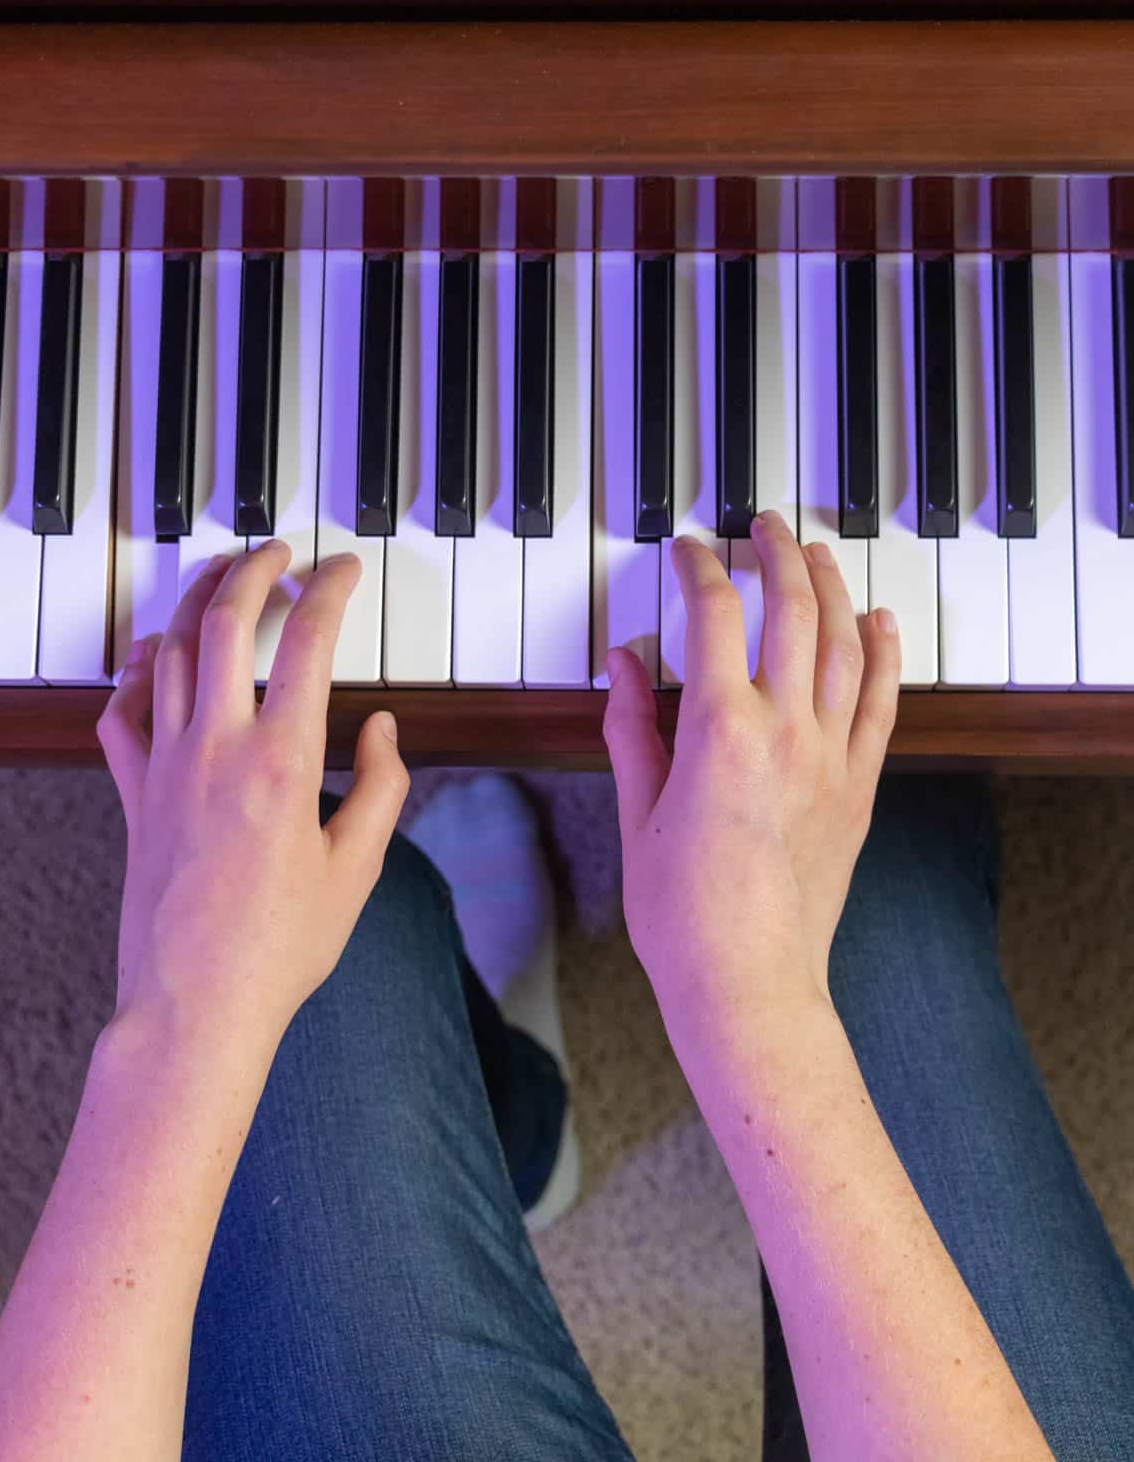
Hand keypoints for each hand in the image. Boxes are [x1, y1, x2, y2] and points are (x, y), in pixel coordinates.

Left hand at [97, 543, 408, 1059]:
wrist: (195, 1005)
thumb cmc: (280, 947)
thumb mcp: (358, 868)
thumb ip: (381, 786)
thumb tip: (380, 729)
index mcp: (281, 760)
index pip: (308, 639)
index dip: (331, 588)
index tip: (344, 568)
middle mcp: (216, 746)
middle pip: (224, 619)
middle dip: (253, 567)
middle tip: (278, 551)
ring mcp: (166, 765)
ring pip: (171, 651)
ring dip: (197, 601)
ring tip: (222, 579)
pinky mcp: (134, 794)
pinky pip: (121, 712)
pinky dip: (137, 672)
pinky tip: (154, 656)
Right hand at [602, 511, 899, 1037]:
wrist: (748, 982)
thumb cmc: (682, 913)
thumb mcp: (636, 812)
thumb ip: (632, 727)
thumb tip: (623, 663)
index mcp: (719, 731)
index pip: (715, 615)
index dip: (700, 568)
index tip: (689, 550)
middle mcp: (785, 731)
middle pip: (793, 609)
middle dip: (777, 553)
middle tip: (762, 526)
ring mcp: (831, 757)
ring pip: (845, 643)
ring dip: (832, 586)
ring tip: (816, 552)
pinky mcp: (858, 786)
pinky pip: (881, 703)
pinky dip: (885, 653)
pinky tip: (880, 621)